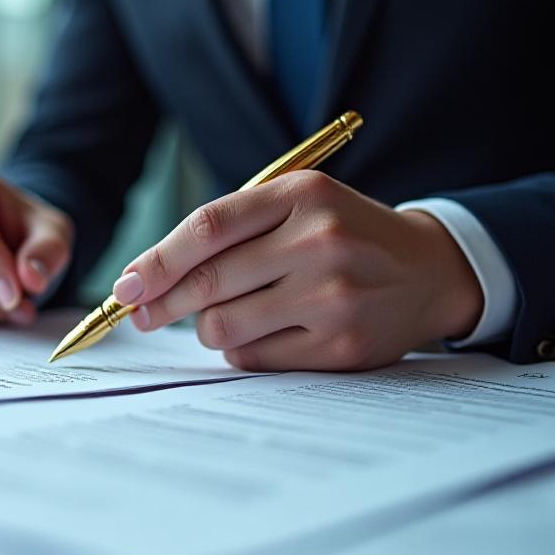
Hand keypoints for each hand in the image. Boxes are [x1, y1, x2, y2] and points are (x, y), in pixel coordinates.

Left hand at [113, 171, 481, 370]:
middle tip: (140, 313)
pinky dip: (243, 350)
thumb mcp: (297, 205)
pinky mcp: (341, 345)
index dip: (156, 260)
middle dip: (161, 302)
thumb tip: (143, 280)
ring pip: (224, 327)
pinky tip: (267, 331)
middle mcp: (320, 242)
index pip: (207, 228)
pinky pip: (254, 359)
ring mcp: (334, 297)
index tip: (126, 284)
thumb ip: (229, 229)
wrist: (428, 271)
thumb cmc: (341, 235)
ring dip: (208, 327)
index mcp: (303, 195)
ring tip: (229, 314)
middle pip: (208, 282)